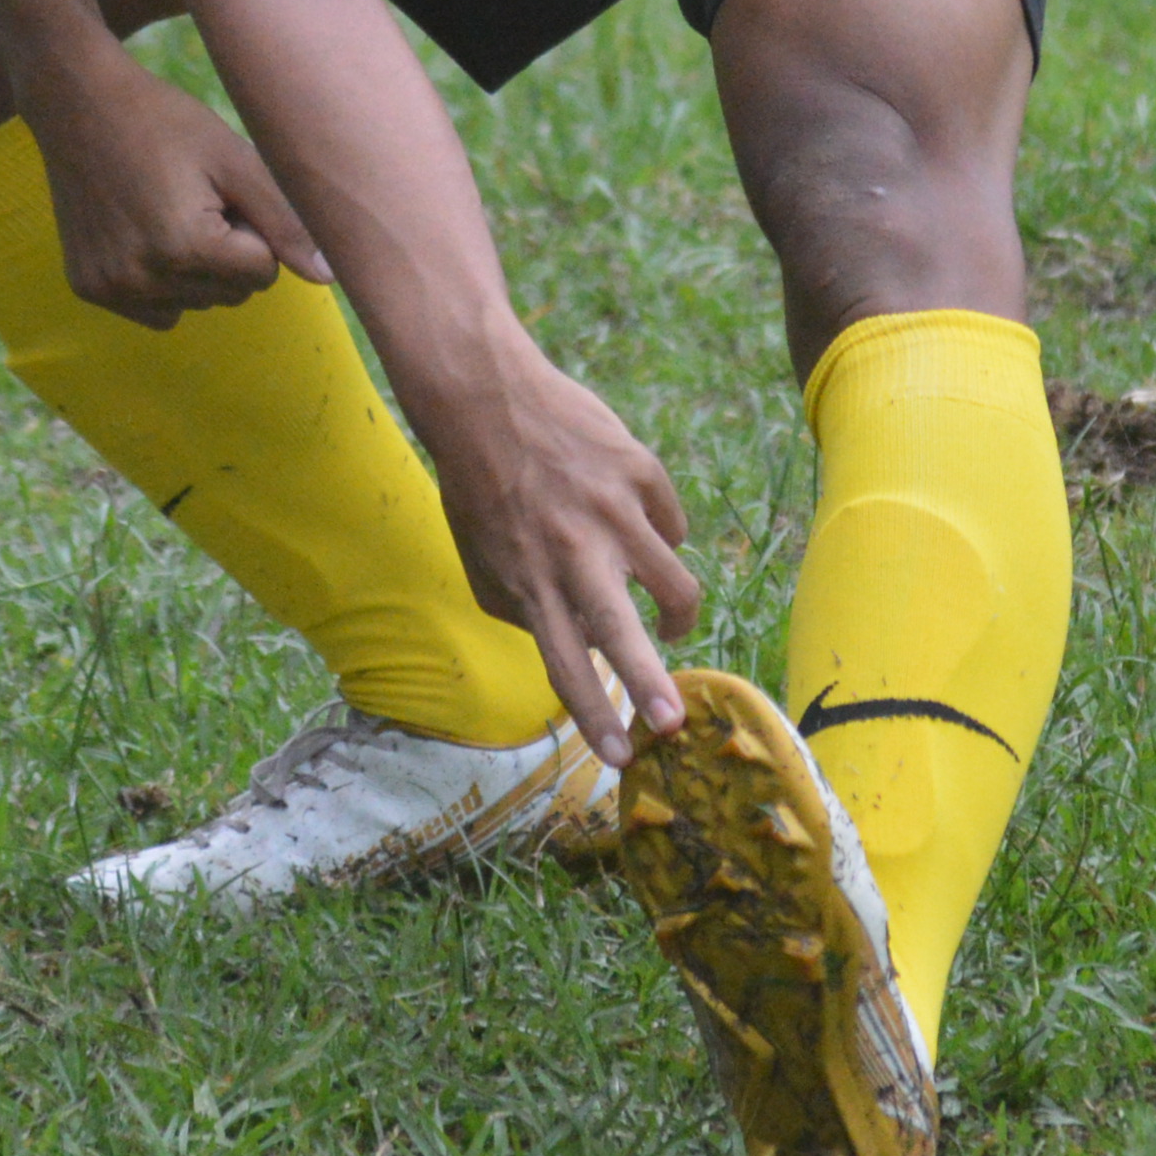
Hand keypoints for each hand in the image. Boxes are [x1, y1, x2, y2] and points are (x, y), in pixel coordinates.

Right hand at [25, 49, 333, 325]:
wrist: (78, 104)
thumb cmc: (165, 121)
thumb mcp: (234, 159)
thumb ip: (285, 222)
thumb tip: (328, 278)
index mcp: (186, 247)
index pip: (264, 274)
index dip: (254, 228)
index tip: (223, 191)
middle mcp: (144, 280)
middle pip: (232, 295)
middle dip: (229, 252)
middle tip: (194, 197)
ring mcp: (112, 289)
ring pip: (197, 305)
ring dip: (196, 269)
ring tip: (168, 210)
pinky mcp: (88, 289)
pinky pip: (155, 310)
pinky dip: (161, 281)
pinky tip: (144, 232)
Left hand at [408, 353, 702, 766]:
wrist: (484, 397)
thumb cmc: (477, 488)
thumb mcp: (480, 560)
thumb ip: (521, 609)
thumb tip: (575, 644)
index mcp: (530, 581)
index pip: (565, 665)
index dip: (595, 717)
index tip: (624, 758)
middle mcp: (572, 553)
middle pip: (621, 634)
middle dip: (652, 685)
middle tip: (678, 724)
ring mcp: (611, 510)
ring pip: (675, 583)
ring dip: (678, 615)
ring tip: (672, 621)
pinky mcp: (638, 471)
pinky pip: (672, 524)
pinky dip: (660, 535)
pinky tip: (635, 525)